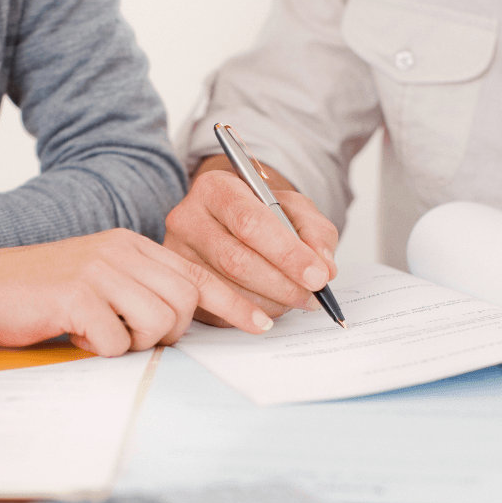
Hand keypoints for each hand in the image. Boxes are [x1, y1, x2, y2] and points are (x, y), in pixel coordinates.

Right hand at [0, 228, 273, 356]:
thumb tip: (182, 319)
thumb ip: (139, 287)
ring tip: (99, 333)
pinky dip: (99, 349)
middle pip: (185, 300)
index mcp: (130, 244)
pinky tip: (75, 333)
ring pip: (159, 322)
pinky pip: (116, 340)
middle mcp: (119, 251)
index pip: (196, 273)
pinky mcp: (77, 296)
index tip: (261, 324)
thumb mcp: (99, 276)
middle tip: (133, 334)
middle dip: (172, 331)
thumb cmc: (43, 291)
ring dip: (134, 341)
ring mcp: (99, 271)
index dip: (233, 302)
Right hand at [164, 156, 338, 325]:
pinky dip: (252, 313)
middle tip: (312, 295)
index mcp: (214, 189)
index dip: (287, 254)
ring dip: (270, 301)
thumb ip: (315, 231)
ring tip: (296, 299)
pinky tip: (271, 307)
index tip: (318, 275)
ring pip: (227, 287)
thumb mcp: (293, 208)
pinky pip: (216, 308)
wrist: (229, 222)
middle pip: (236, 260)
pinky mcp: (180, 283)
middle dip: (282, 283)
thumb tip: (323, 267)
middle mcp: (188, 219)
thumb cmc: (260, 214)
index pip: (250, 223)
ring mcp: (177, 254)